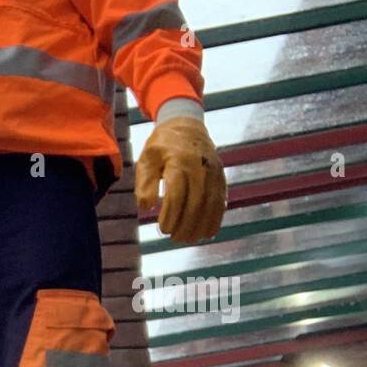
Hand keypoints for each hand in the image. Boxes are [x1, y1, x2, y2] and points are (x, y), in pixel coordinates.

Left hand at [135, 117, 226, 243]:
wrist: (187, 127)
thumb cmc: (162, 147)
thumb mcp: (147, 159)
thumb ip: (145, 182)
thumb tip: (146, 207)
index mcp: (180, 162)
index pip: (177, 195)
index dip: (171, 215)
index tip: (163, 229)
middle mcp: (200, 168)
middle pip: (196, 203)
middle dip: (185, 225)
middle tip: (173, 238)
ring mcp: (214, 173)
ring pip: (211, 205)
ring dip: (200, 226)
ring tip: (187, 239)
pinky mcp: (221, 178)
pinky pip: (221, 202)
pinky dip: (215, 220)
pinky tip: (206, 233)